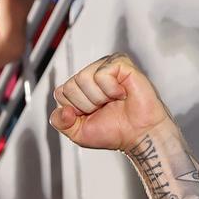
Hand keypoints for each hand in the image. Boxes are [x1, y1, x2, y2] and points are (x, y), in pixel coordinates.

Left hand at [49, 52, 171, 151]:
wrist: (138, 134)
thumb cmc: (114, 131)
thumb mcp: (77, 133)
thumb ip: (60, 122)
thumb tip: (62, 110)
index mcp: (79, 89)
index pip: (60, 93)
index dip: (74, 110)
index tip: (90, 115)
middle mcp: (91, 75)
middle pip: (70, 86)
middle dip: (86, 105)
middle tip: (104, 108)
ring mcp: (105, 67)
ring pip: (82, 78)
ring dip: (98, 98)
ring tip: (113, 101)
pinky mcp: (120, 63)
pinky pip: (102, 74)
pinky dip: (111, 90)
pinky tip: (121, 94)